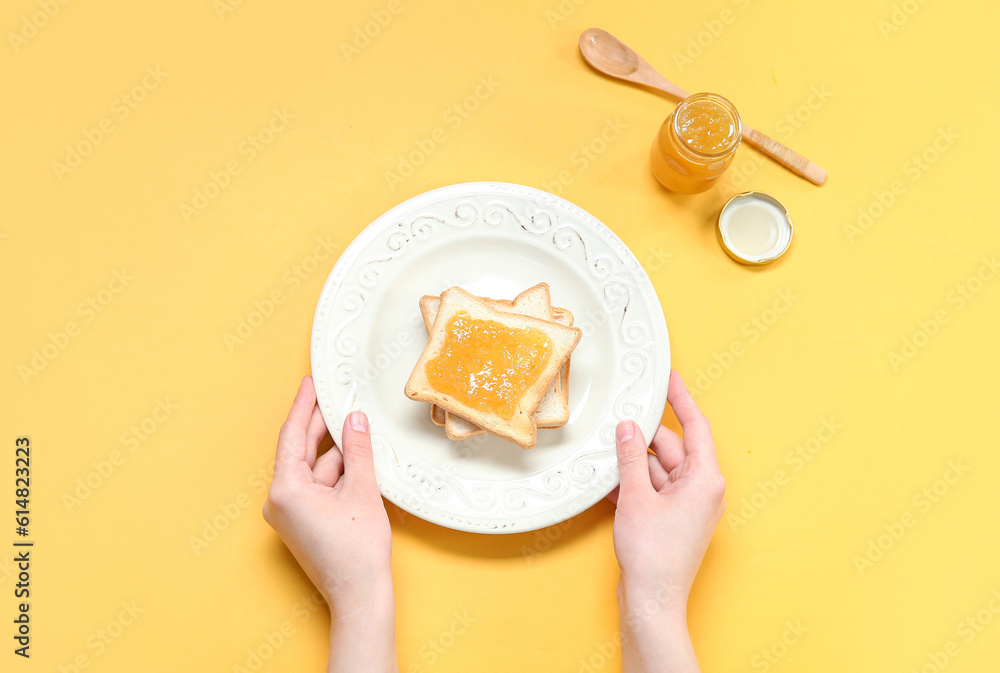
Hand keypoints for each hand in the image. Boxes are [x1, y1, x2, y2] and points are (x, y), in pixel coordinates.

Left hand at [263, 376, 396, 672]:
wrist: (359, 596)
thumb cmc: (357, 552)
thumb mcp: (362, 491)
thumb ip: (356, 450)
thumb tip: (354, 420)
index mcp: (285, 489)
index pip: (293, 435)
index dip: (304, 405)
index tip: (309, 382)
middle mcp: (280, 499)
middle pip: (301, 450)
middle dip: (321, 424)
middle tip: (336, 395)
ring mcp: (290, 512)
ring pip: (313, 468)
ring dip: (335, 449)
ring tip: (356, 424)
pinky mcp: (303, 520)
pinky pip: (317, 485)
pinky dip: (336, 470)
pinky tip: (355, 455)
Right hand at [610, 370, 725, 671]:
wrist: (652, 600)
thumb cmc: (653, 555)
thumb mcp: (636, 496)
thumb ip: (631, 458)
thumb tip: (628, 429)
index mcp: (705, 480)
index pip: (695, 426)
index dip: (681, 399)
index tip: (670, 378)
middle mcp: (702, 490)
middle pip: (672, 448)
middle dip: (643, 437)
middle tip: (618, 419)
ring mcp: (687, 507)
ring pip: (659, 469)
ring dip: (634, 463)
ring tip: (607, 453)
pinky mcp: (672, 521)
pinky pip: (653, 490)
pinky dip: (634, 484)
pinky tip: (609, 481)